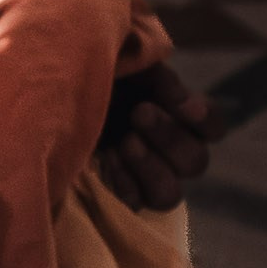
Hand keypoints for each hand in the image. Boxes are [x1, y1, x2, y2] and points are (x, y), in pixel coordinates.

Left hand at [94, 60, 227, 213]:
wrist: (53, 94)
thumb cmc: (93, 73)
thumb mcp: (125, 63)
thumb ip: (157, 76)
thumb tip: (183, 101)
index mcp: (177, 118)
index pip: (213, 127)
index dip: (207, 120)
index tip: (187, 107)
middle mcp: (169, 153)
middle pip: (195, 162)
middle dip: (169, 136)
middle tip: (139, 113)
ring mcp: (146, 177)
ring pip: (170, 194)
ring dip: (150, 166)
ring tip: (124, 142)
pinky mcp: (121, 194)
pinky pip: (136, 204)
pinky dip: (124, 182)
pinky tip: (107, 159)